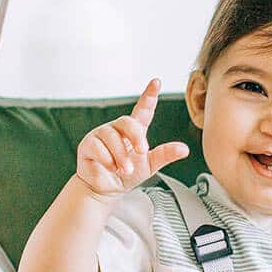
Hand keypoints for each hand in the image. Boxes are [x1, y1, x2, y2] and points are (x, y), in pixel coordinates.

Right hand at [76, 78, 188, 197]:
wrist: (106, 189)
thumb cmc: (127, 174)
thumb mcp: (150, 165)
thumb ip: (165, 155)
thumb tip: (184, 149)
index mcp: (134, 130)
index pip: (143, 109)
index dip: (149, 95)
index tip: (156, 82)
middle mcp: (117, 128)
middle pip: (127, 121)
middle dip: (136, 136)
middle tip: (142, 151)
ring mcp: (101, 135)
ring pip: (112, 137)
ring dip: (121, 156)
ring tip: (125, 169)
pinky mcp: (88, 145)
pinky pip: (97, 147)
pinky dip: (107, 160)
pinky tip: (111, 168)